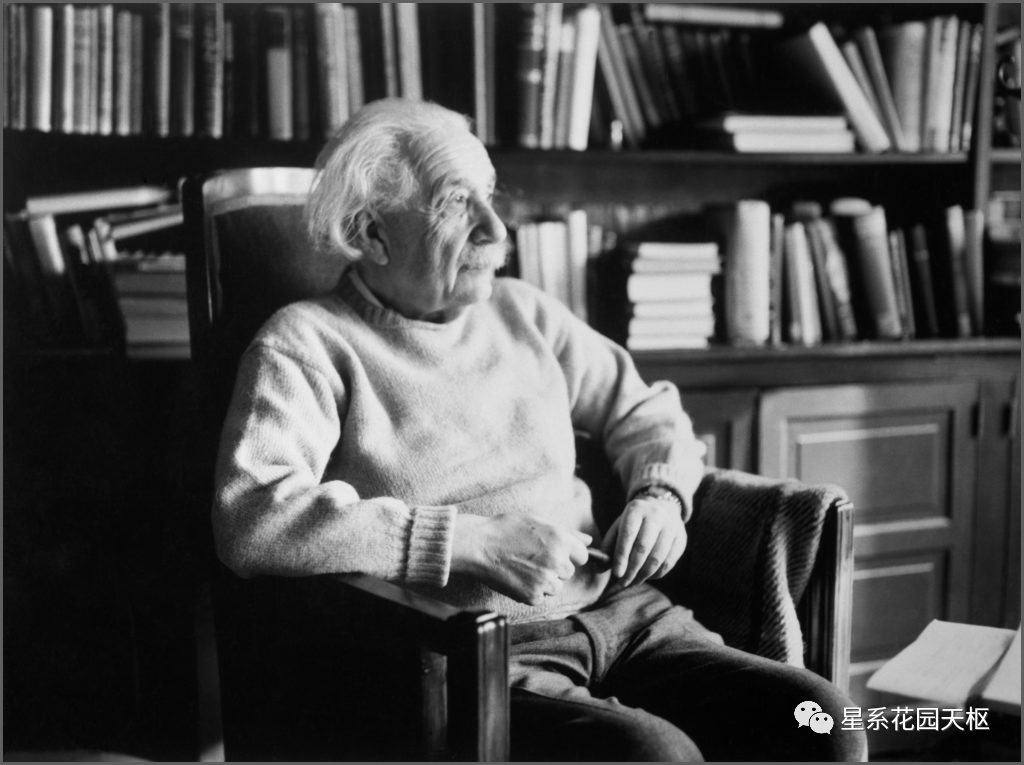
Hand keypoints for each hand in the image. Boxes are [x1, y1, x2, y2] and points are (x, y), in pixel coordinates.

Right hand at [452, 514, 591, 604]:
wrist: (478, 545)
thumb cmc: (506, 529)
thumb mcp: (538, 521)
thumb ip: (567, 533)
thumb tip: (589, 540)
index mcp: (561, 539)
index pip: (582, 555)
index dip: (568, 554)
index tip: (553, 553)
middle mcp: (557, 561)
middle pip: (567, 572)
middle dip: (554, 568)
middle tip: (532, 559)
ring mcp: (545, 580)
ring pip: (555, 587)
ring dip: (543, 582)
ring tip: (522, 568)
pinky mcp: (532, 596)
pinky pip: (540, 597)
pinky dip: (530, 591)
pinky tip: (516, 578)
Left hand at [601, 496, 686, 587]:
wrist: (662, 506)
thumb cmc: (634, 522)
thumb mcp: (619, 526)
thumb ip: (609, 545)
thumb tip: (601, 568)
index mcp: (636, 509)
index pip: (628, 536)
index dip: (621, 557)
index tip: (616, 574)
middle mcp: (656, 515)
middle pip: (643, 548)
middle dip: (631, 570)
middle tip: (622, 582)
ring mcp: (671, 527)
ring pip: (657, 558)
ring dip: (643, 575)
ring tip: (632, 582)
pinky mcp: (681, 539)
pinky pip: (668, 563)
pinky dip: (656, 574)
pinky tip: (646, 576)